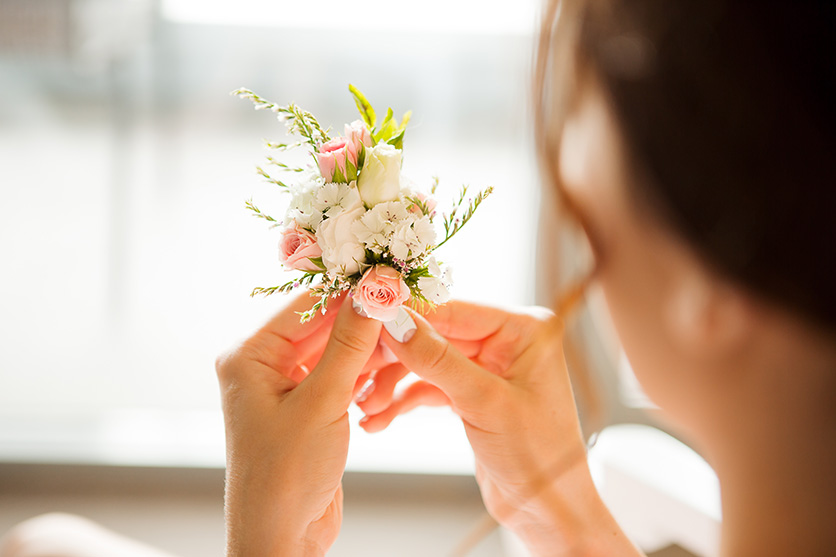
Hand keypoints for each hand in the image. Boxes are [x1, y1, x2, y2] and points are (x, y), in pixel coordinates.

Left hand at [216, 292, 380, 556]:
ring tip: (401, 341)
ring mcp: (283, 386)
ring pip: (333, 349)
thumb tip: (374, 292)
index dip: (349, 291)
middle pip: (320, 324)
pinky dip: (361, 371)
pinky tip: (384, 370)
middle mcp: (261, 365)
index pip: (305, 305)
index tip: (389, 278)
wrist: (280, 538)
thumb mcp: (322, 402)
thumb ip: (350, 343)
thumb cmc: (284, 477)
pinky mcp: (304, 406)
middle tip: (404, 309)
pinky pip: (337, 373)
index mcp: (248, 355)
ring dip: (365, 348)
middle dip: (361, 320)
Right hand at [358, 301, 639, 555]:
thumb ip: (438, 360)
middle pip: (435, 334)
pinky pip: (429, 386)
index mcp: (524, 329)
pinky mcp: (473, 393)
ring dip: (392, 384)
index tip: (366, 321)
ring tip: (365, 407)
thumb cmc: (538, 457)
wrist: (547, 510)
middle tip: (357, 369)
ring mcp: (488, 366)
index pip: (454, 309)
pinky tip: (378, 420)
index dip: (408, 316)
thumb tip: (396, 323)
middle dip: (394, 357)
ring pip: (426, 362)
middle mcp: (507, 340)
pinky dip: (404, 402)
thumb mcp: (485, 404)